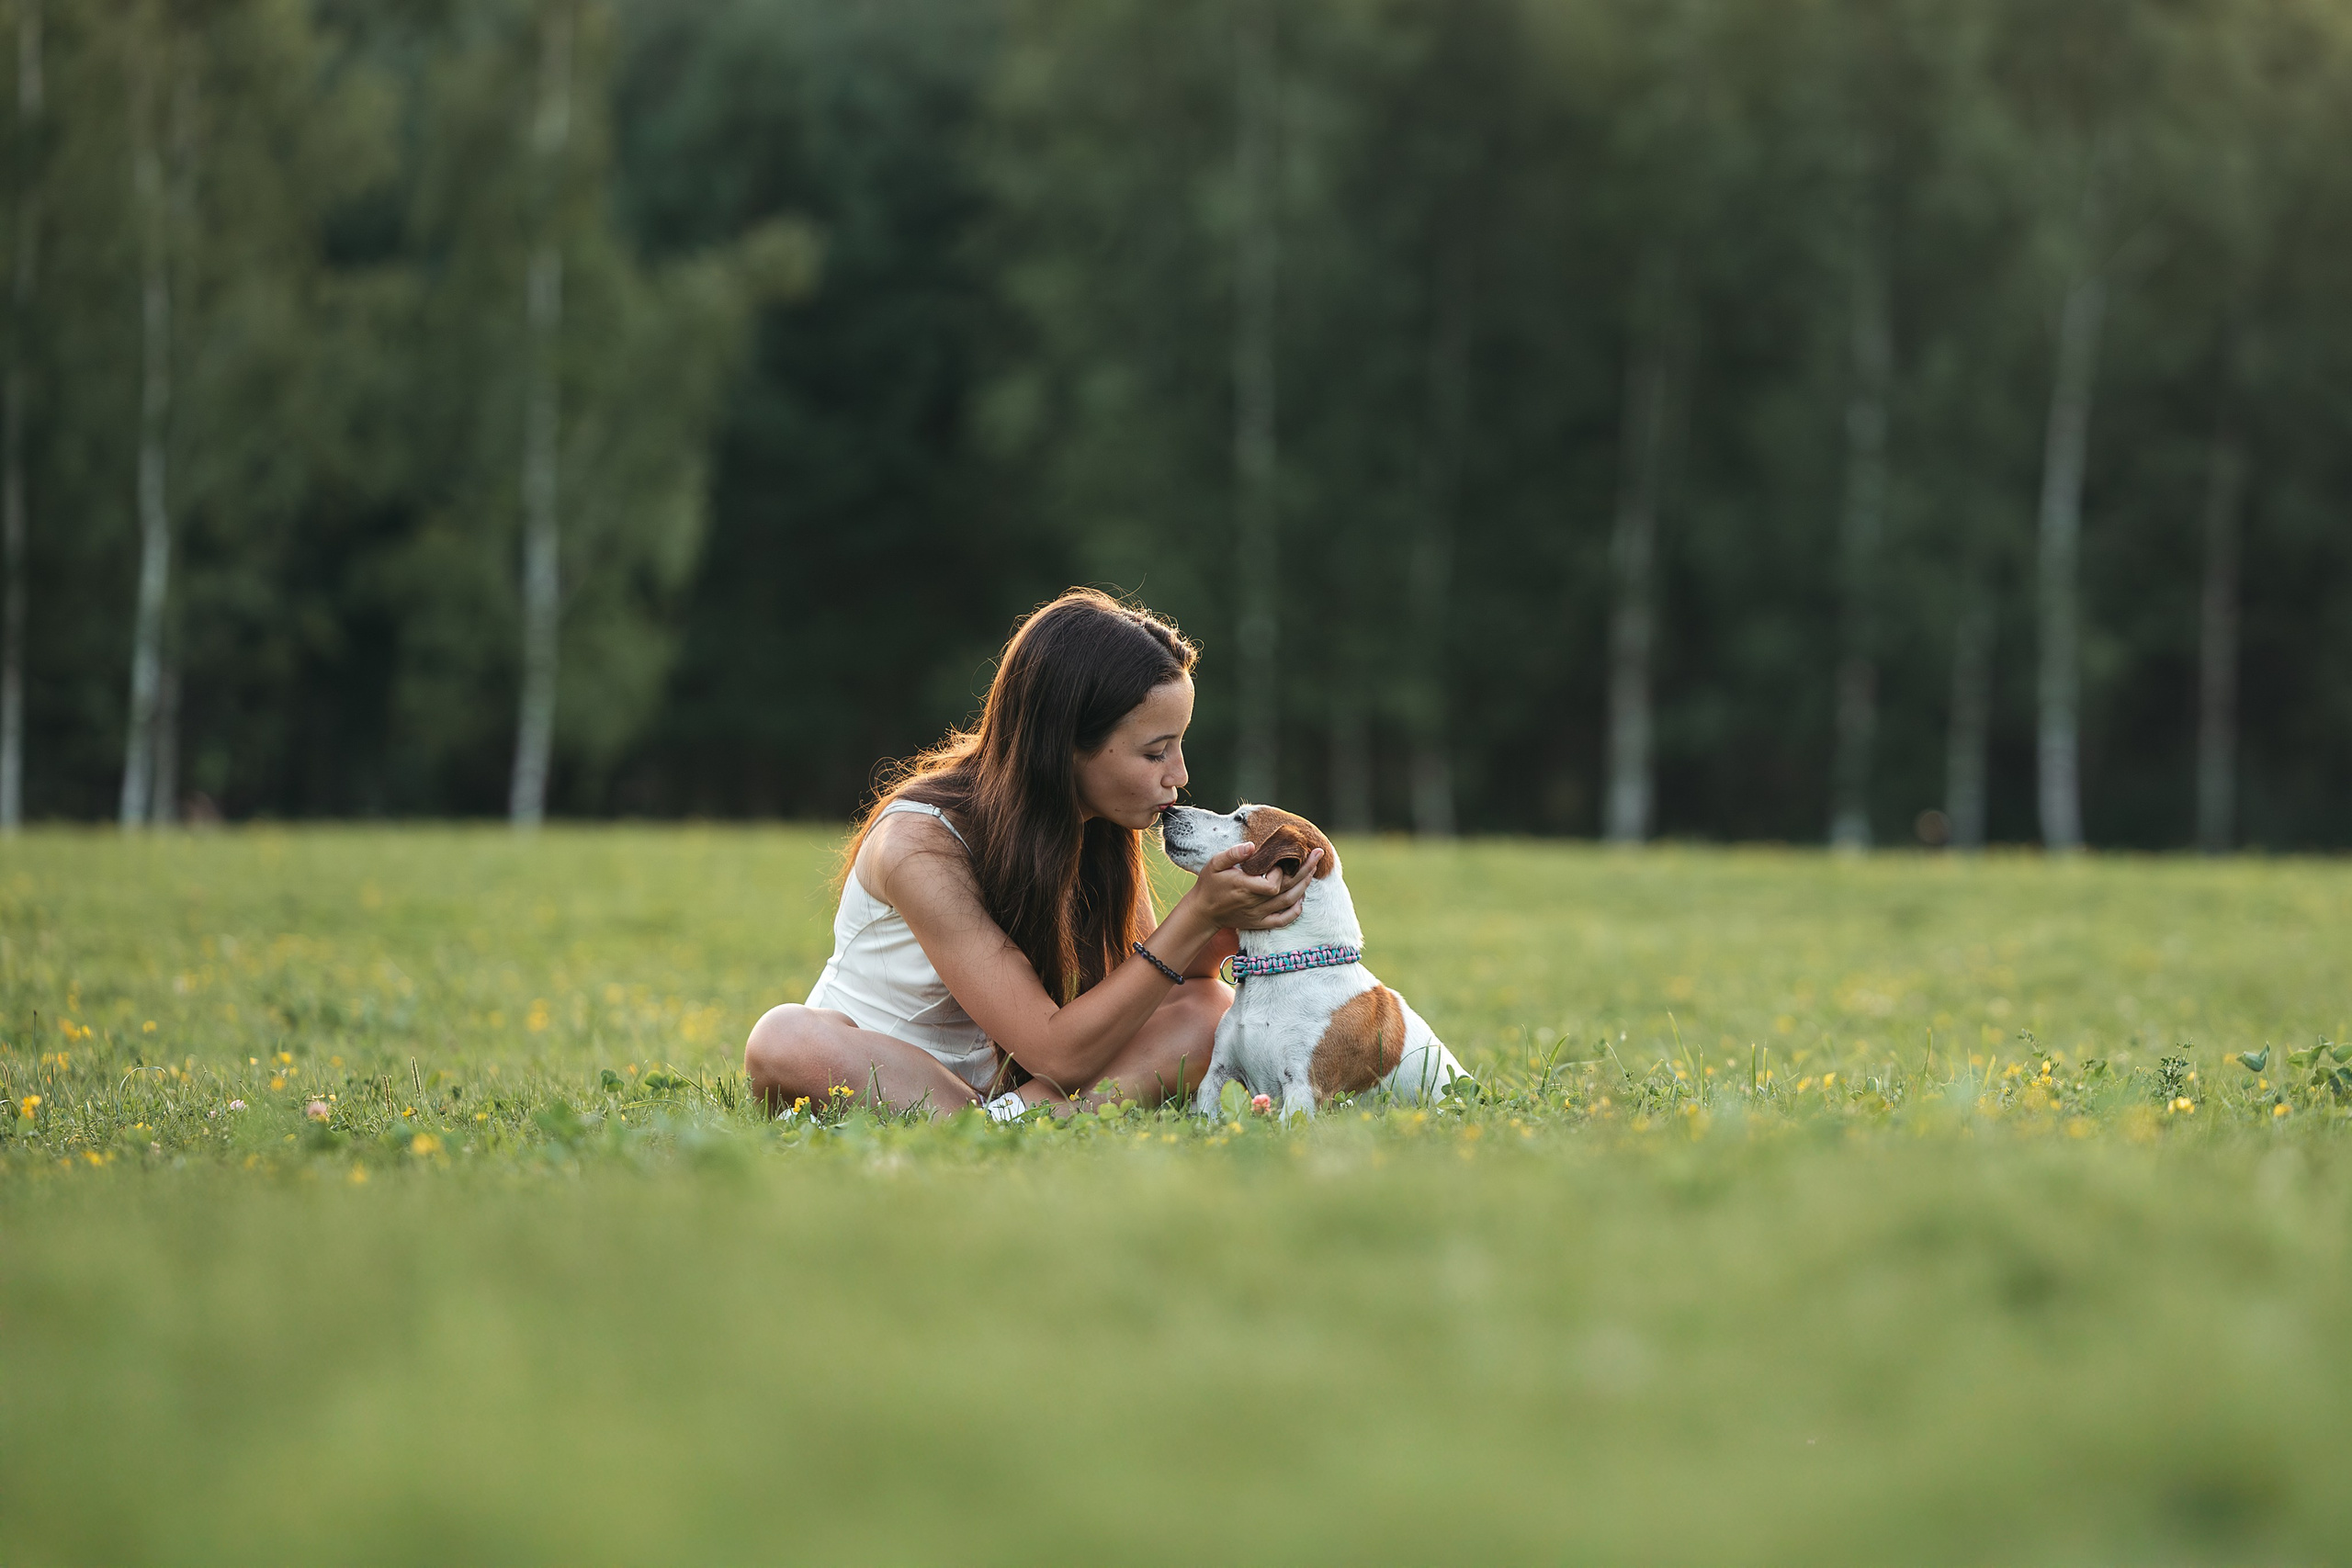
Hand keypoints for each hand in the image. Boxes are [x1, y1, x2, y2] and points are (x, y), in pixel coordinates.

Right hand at [1181, 840, 1322, 931]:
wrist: (1203, 911)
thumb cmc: (1209, 884)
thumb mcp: (1214, 864)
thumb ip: (1232, 854)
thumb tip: (1252, 845)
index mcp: (1245, 888)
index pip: (1274, 884)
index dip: (1282, 872)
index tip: (1280, 860)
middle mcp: (1255, 903)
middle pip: (1288, 890)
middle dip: (1305, 871)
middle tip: (1318, 854)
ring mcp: (1259, 915)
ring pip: (1289, 903)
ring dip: (1304, 887)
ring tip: (1313, 870)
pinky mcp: (1259, 923)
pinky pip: (1282, 920)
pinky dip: (1295, 911)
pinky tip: (1302, 899)